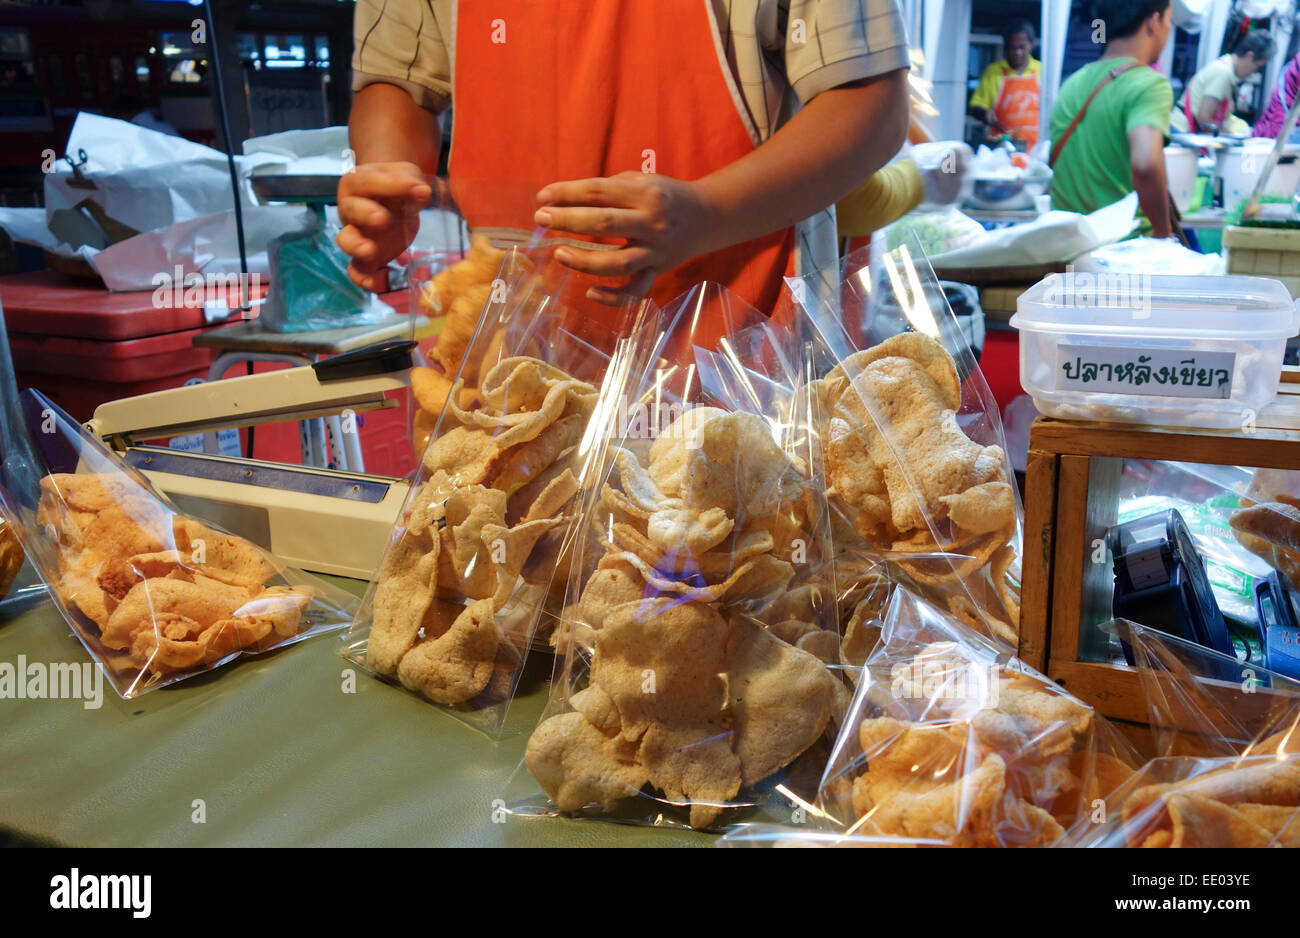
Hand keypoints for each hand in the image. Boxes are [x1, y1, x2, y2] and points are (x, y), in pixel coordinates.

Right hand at [336, 162, 432, 291]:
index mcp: (357, 183)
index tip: (419, 190)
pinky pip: (355, 269)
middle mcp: (350, 209)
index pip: (368, 182)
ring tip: (370, 251)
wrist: (395, 203)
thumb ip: (412, 181)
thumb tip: (423, 191)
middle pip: (350, 210)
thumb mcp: (407, 176)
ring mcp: (355, 234)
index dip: (391, 186)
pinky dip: (362, 278)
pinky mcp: (364, 257)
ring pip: (346, 240)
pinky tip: (375, 284)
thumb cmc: (397, 187)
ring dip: (356, 246)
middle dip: (365, 215)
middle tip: (384, 219)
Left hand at [533, 171, 718, 304]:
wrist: (707, 215)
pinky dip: (613, 297)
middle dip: (568, 220)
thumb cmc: (663, 195)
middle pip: (604, 223)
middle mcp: (653, 222)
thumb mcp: (640, 181)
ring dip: (585, 260)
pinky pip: (636, 290)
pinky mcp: (658, 271)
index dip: (567, 193)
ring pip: (618, 263)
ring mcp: (656, 250)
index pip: (599, 192)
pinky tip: (590, 293)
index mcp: (645, 194)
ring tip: (559, 254)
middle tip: (541, 218)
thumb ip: (606, 190)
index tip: (543, 196)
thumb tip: (561, 200)